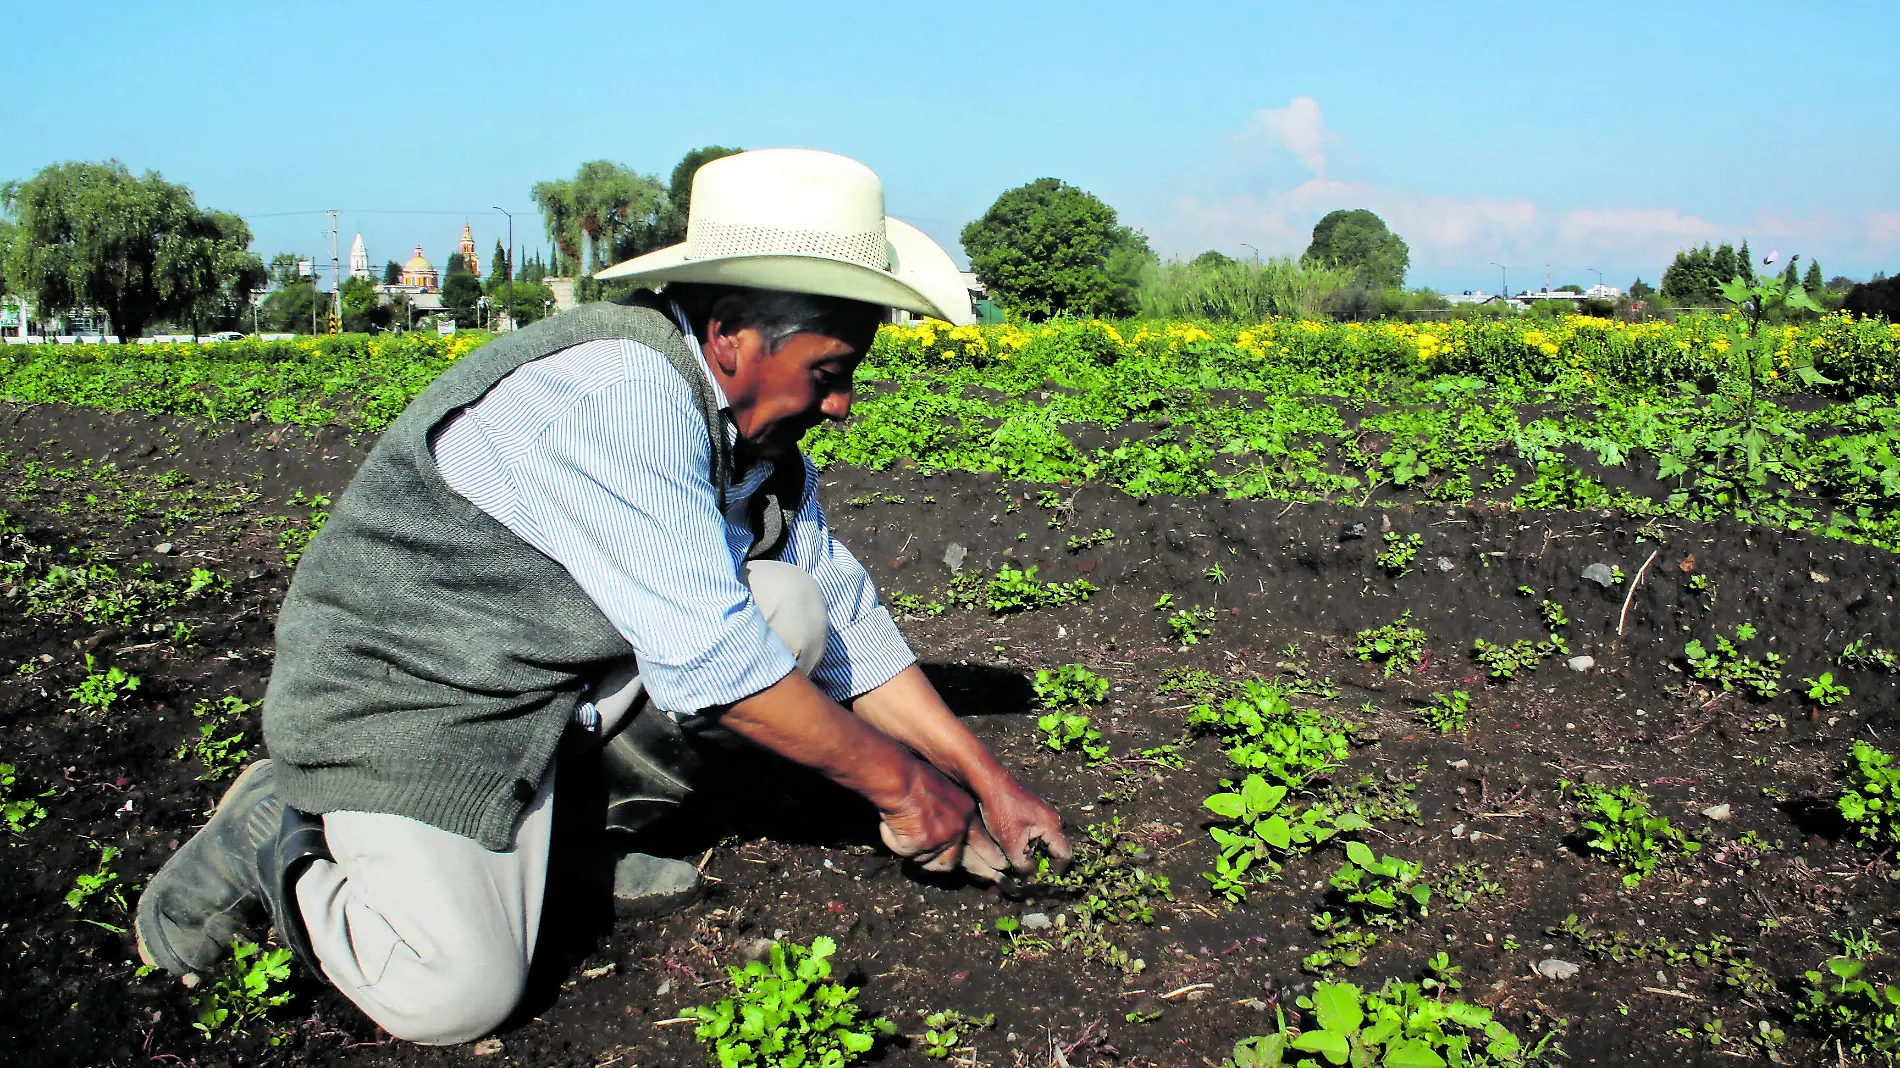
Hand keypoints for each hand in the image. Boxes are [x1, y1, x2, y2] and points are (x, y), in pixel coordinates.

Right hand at [875, 758, 978, 872]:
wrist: (899, 778)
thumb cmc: (912, 779)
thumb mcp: (942, 792)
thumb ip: (948, 815)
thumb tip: (940, 840)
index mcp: (966, 813)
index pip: (980, 843)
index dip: (985, 857)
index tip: (997, 868)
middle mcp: (958, 828)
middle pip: (950, 862)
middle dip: (935, 861)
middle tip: (921, 856)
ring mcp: (940, 839)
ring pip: (926, 862)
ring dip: (912, 851)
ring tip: (901, 827)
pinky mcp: (921, 845)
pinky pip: (905, 853)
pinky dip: (894, 842)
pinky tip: (890, 824)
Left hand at [974, 776, 1070, 875]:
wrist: (988, 784)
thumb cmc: (1001, 811)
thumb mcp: (1011, 844)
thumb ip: (1023, 866)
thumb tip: (1029, 880)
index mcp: (1052, 826)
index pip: (1065, 855)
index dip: (1057, 872)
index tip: (1044, 882)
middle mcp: (1052, 818)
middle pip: (1056, 849)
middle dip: (1045, 864)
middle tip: (1031, 875)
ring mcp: (1043, 813)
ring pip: (1046, 841)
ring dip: (1036, 854)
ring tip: (1020, 863)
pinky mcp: (1033, 811)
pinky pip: (1038, 832)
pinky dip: (1030, 843)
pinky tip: (1015, 848)